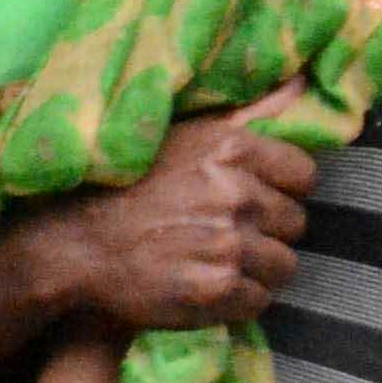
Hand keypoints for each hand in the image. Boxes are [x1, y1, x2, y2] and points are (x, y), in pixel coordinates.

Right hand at [35, 90, 319, 329]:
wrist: (76, 245)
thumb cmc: (132, 186)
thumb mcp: (188, 135)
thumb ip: (251, 112)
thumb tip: (302, 81)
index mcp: (232, 149)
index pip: (305, 176)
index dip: (283, 192)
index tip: (256, 200)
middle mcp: (236, 193)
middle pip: (296, 224)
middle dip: (268, 232)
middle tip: (228, 235)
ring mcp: (228, 243)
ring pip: (283, 266)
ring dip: (257, 270)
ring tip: (218, 262)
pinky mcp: (216, 288)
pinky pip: (259, 300)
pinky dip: (238, 301)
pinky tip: (207, 288)